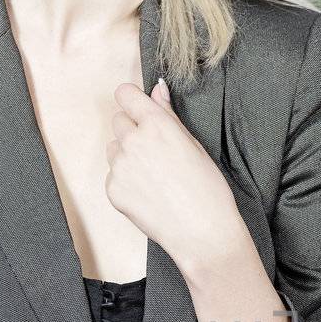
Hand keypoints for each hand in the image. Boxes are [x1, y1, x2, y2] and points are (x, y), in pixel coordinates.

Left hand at [105, 77, 245, 270]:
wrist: (202, 232)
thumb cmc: (207, 190)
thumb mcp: (193, 145)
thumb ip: (169, 114)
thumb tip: (157, 88)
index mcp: (156, 125)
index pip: (125, 94)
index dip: (133, 101)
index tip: (141, 111)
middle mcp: (133, 142)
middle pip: (118, 121)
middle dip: (133, 131)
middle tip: (156, 153)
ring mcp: (120, 167)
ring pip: (114, 149)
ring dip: (127, 156)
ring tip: (154, 177)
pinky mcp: (113, 190)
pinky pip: (114, 175)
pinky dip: (127, 182)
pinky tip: (149, 194)